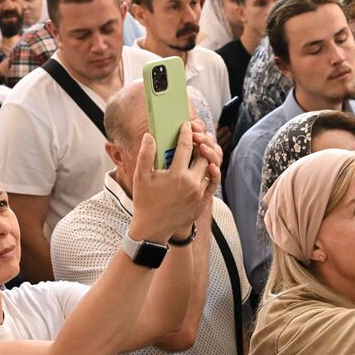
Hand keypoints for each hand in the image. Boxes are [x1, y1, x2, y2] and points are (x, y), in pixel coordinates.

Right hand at [129, 122, 217, 241]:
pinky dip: (213, 172)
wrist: (153, 228)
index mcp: (177, 175)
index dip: (186, 133)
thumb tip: (149, 136)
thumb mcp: (140, 177)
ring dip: (207, 155)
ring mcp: (199, 193)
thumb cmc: (145, 201)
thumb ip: (146, 155)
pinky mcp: (203, 201)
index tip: (185, 125)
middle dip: (199, 142)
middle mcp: (192, 183)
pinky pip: (213, 182)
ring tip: (200, 148)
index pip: (186, 146)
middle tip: (194, 135)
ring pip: (210, 167)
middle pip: (203, 154)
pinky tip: (209, 164)